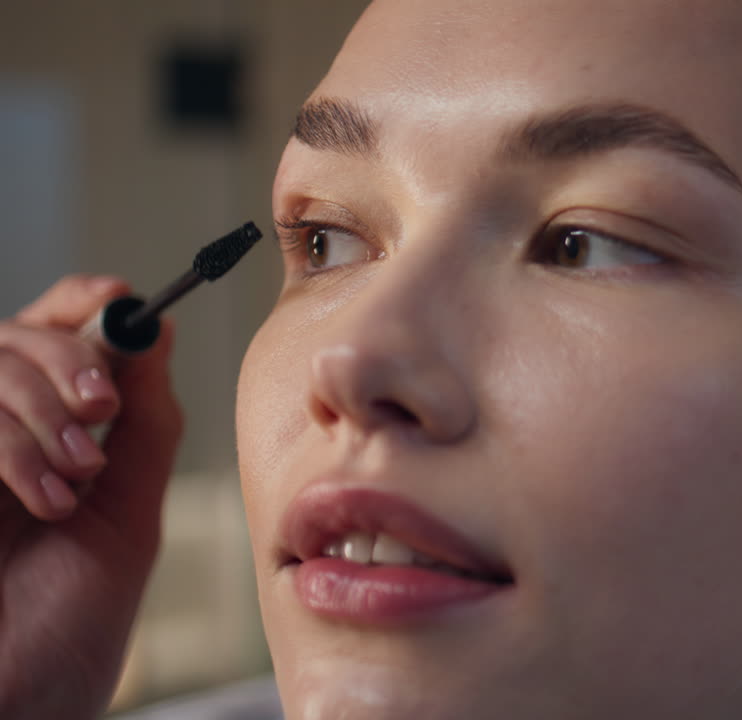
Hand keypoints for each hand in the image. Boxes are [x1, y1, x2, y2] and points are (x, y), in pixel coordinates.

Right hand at [0, 275, 182, 718]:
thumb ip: (144, 424)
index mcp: (50, 438)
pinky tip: (45, 501)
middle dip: (68, 363)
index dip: (82, 304)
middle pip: (16, 336)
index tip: (120, 300)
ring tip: (76, 480)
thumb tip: (155, 331)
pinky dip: (11, 448)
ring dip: (43, 412)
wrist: (18, 702)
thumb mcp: (128, 517)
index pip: (51, 334)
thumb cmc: (67, 628)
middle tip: (101, 412)